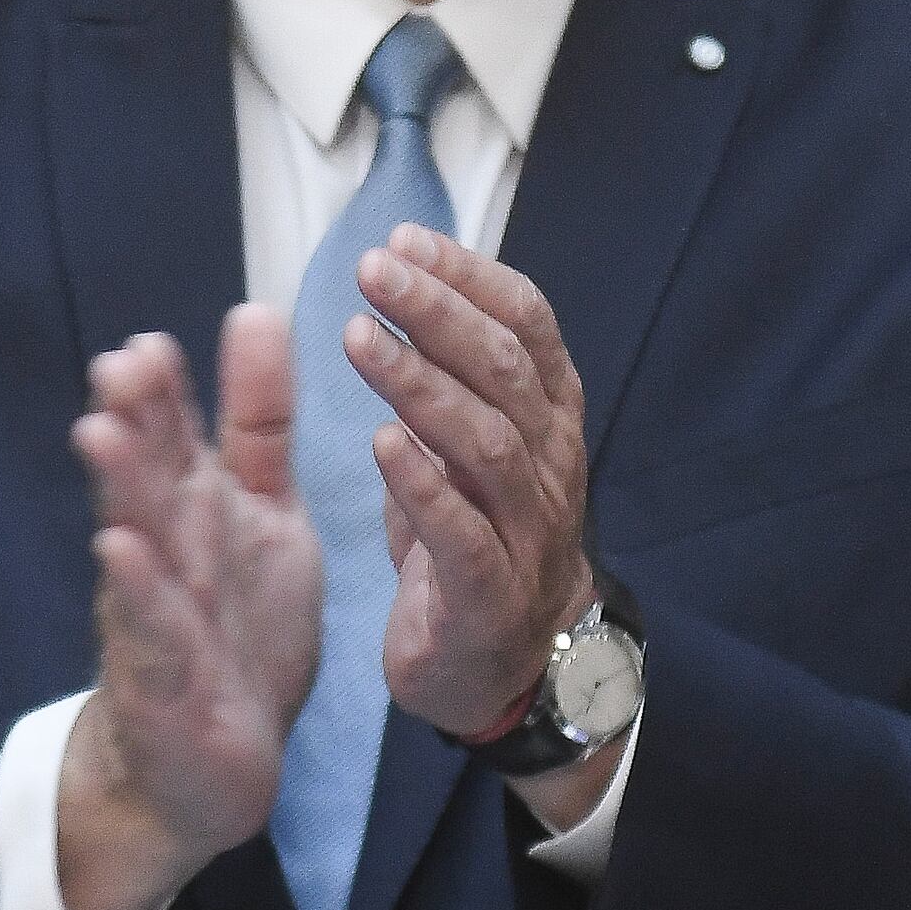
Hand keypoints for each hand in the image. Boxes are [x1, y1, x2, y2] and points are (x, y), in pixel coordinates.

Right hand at [58, 313, 324, 909]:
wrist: (210, 763)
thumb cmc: (235, 626)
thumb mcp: (263, 512)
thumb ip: (256, 421)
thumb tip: (256, 310)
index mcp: (195, 507)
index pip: (174, 434)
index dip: (163, 392)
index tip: (150, 343)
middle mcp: (166, 549)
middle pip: (147, 476)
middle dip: (134, 424)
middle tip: (119, 365)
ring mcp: (158, 611)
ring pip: (138, 539)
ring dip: (121, 491)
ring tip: (101, 434)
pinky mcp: (164, 676)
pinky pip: (153, 624)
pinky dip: (139, 588)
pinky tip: (119, 551)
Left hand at [342, 229, 597, 741]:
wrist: (508, 668)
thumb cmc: (478, 542)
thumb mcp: (472, 448)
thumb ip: (450, 377)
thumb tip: (401, 289)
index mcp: (548, 421)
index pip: (528, 327)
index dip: (471, 278)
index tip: (407, 240)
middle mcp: (549, 467)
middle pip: (506, 372)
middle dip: (439, 313)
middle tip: (373, 270)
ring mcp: (527, 534)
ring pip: (487, 444)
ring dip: (422, 386)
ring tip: (361, 340)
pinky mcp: (490, 596)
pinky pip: (464, 535)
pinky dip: (423, 487)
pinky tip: (381, 443)